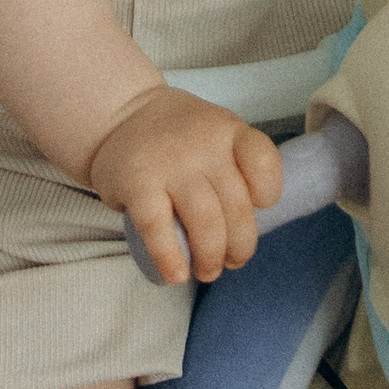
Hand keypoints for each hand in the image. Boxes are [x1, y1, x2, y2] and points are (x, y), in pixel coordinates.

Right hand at [86, 87, 283, 287]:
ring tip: (206, 271)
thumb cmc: (178, 134)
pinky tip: (176, 274)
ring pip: (205, 223)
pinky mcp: (137, 184)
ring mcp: (170, 164)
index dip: (268, 193)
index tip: (258, 208)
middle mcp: (203, 145)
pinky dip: (170, 259)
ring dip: (211, 258)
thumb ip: (235, 166)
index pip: (263, 162)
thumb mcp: (215, 131)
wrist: (120, 115)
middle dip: (240, 246)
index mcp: (228, 131)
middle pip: (237, 207)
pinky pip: (159, 230)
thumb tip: (245, 227)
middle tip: (231, 261)